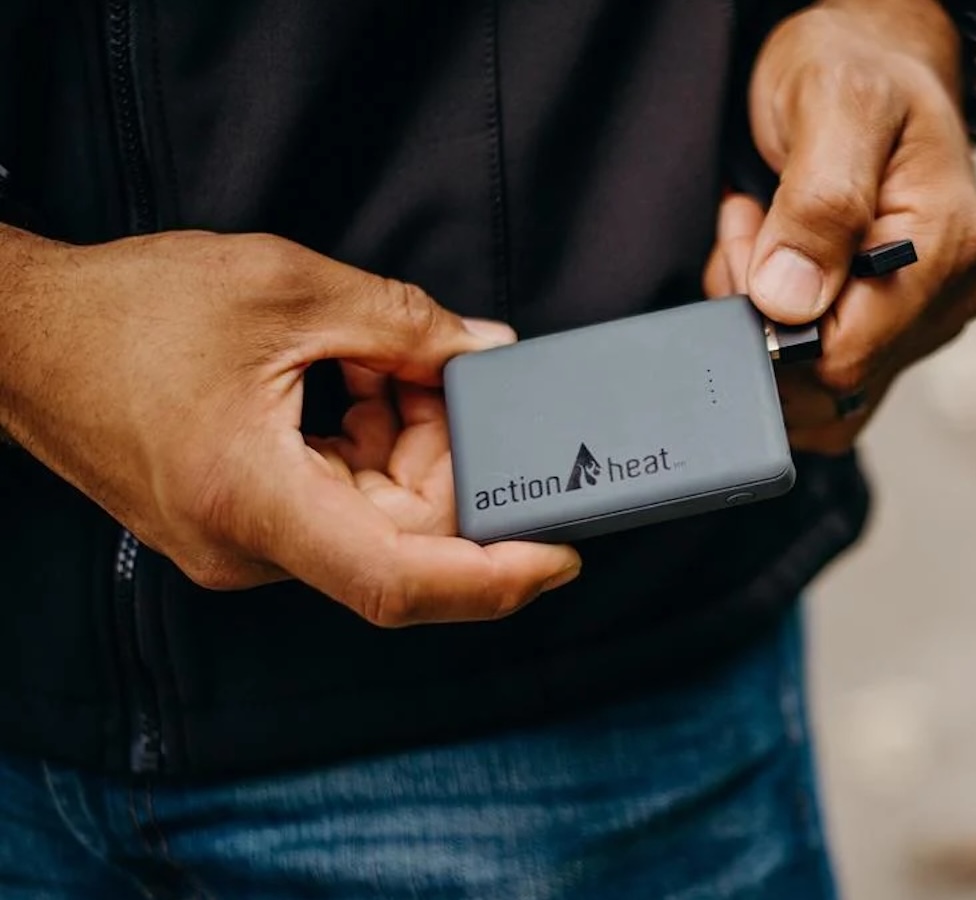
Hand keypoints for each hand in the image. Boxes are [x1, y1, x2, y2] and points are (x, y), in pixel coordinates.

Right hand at [0, 227, 580, 626]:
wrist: (17, 338)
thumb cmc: (125, 312)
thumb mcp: (286, 290)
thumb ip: (405, 325)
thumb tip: (486, 351)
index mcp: (256, 500)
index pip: (400, 580)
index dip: (493, 580)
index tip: (560, 556)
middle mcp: (250, 548)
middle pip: (403, 537)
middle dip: (452, 460)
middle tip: (453, 376)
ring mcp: (243, 545)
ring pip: (376, 519)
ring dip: (411, 445)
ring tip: (390, 361)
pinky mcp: (242, 526)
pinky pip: (339, 504)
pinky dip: (371, 448)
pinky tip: (364, 382)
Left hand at [705, 0, 975, 454]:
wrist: (876, 59)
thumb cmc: (859, 69)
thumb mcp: (832, 104)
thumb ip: (818, 203)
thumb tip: (791, 302)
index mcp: (945, 248)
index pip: (843, 353)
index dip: (773, 314)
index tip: (753, 231)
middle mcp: (947, 296)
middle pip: (827, 377)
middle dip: (765, 313)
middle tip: (754, 223)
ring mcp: (923, 318)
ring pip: (818, 385)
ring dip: (767, 320)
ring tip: (768, 235)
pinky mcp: (896, 327)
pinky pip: (822, 374)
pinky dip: (780, 329)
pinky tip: (778, 268)